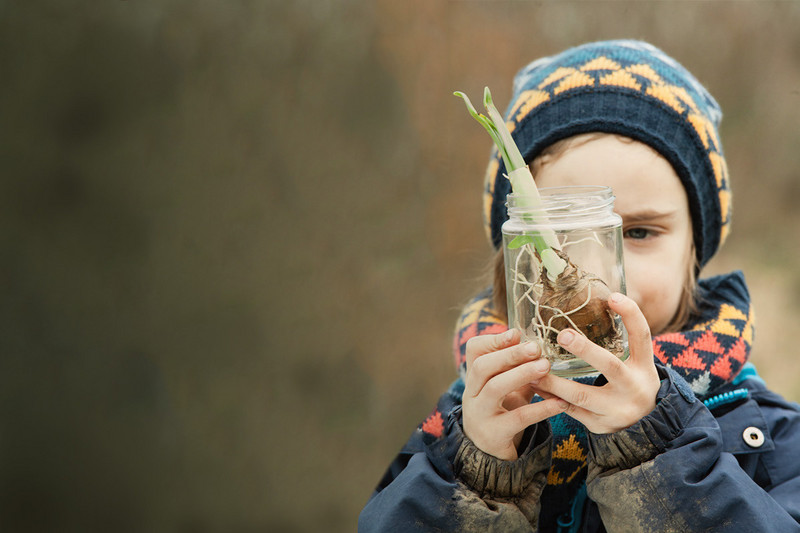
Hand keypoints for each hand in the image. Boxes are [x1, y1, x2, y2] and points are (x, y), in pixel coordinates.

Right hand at [462, 329, 568, 460]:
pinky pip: (518, 418)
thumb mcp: (508, 388)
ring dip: (521, 374)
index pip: (473, 351)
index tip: (516, 333)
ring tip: (546, 366)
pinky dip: (541, 409)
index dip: (493, 340)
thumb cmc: (503, 412)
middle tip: (536, 347)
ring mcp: (480, 414)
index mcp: (475, 378)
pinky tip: (560, 402)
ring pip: (495, 388)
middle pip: (482, 366)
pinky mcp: (495, 434)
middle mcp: (473, 394)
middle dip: (509, 354)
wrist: (491, 454)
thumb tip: (537, 341)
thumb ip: (518, 368)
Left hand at [533, 293, 659, 433]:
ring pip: (582, 395)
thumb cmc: (633, 383)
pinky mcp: (600, 425)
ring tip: (532, 367)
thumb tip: (602, 299)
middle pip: (610, 366)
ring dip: (553, 381)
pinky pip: (570, 411)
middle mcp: (634, 388)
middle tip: (562, 334)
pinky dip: (550, 398)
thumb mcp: (636, 362)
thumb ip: (622, 339)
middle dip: (585, 350)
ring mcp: (618, 410)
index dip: (630, 314)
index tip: (612, 296)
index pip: (642, 335)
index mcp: (644, 366)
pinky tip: (533, 385)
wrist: (647, 425)